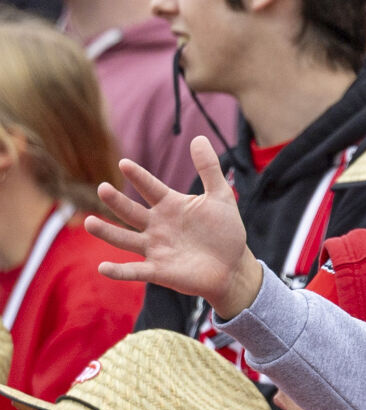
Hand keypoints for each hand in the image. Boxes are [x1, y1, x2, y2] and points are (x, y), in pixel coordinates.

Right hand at [86, 136, 263, 319]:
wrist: (233, 266)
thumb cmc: (225, 231)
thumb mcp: (220, 197)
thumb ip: (209, 169)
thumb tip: (199, 138)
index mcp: (170, 205)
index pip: (151, 187)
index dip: (139, 176)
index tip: (124, 163)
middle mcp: (157, 225)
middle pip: (131, 212)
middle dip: (117, 201)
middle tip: (103, 188)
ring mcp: (155, 248)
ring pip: (125, 239)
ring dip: (107, 233)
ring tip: (89, 223)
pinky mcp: (158, 271)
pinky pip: (134, 271)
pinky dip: (118, 271)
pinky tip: (102, 268)